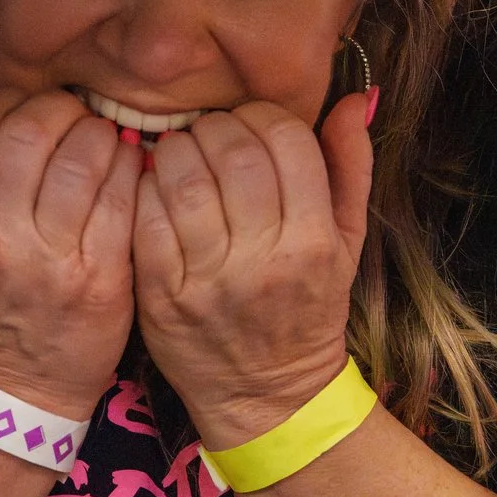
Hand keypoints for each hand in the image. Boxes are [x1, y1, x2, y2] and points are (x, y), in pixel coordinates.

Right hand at [0, 86, 138, 416]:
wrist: (17, 385)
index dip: (2, 102)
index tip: (21, 112)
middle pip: (28, 132)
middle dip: (56, 110)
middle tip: (69, 120)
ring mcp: (51, 259)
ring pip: (81, 157)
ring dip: (96, 134)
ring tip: (97, 142)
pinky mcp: (102, 276)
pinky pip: (121, 195)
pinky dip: (126, 169)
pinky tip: (122, 171)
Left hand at [132, 94, 372, 448]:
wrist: (267, 396)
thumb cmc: (309, 308)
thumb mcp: (347, 244)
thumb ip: (351, 168)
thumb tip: (352, 100)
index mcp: (315, 241)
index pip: (286, 141)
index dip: (262, 117)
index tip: (250, 124)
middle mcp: (264, 259)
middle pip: (231, 152)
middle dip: (215, 127)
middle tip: (208, 133)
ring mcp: (209, 279)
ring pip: (182, 179)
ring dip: (175, 150)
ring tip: (180, 154)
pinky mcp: (161, 296)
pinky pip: (145, 218)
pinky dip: (145, 189)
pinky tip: (155, 188)